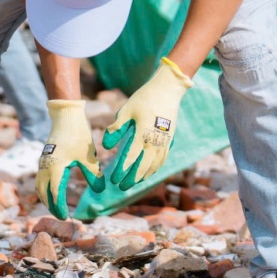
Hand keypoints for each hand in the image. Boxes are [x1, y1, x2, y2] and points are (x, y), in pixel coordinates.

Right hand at [36, 100, 101, 219]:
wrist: (66, 117)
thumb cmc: (79, 135)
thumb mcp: (89, 156)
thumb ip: (93, 174)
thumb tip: (100, 190)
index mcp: (55, 169)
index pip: (55, 193)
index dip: (60, 207)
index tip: (67, 217)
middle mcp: (45, 168)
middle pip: (44, 193)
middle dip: (52, 206)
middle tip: (62, 217)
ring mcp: (42, 164)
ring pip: (40, 187)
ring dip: (46, 198)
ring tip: (56, 207)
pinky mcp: (44, 160)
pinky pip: (40, 179)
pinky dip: (45, 189)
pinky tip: (53, 192)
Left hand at [102, 57, 193, 189]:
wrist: (168, 90)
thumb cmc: (144, 98)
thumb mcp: (126, 111)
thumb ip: (116, 129)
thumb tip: (106, 146)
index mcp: (142, 133)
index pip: (131, 157)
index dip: (122, 170)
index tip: (113, 180)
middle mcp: (155, 140)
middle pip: (143, 165)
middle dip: (132, 178)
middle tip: (122, 187)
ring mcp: (164, 140)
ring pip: (155, 164)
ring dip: (145, 175)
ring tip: (135, 183)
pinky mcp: (170, 138)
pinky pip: (163, 158)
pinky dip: (156, 168)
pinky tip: (150, 172)